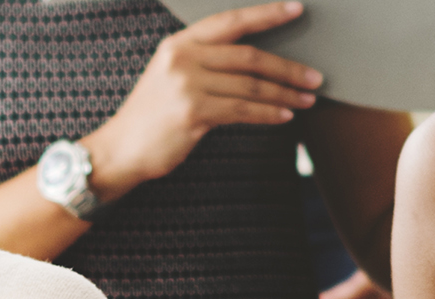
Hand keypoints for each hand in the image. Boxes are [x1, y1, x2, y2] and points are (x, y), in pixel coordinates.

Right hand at [81, 1, 323, 198]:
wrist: (119, 149)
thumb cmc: (151, 116)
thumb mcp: (170, 76)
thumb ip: (203, 62)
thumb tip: (255, 61)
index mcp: (178, 44)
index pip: (229, 22)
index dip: (265, 14)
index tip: (296, 8)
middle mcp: (182, 59)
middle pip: (248, 56)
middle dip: (287, 68)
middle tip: (315, 77)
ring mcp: (186, 85)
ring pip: (250, 85)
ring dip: (285, 94)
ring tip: (307, 99)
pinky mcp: (192, 113)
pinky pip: (242, 110)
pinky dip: (268, 113)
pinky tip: (284, 116)